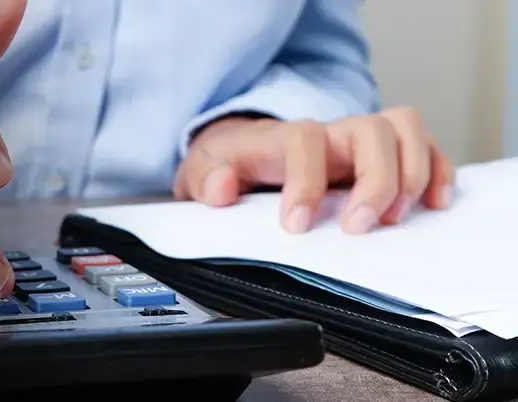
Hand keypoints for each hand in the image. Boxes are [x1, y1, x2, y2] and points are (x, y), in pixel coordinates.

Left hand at [172, 107, 453, 233]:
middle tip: (359, 226)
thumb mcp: (202, 172)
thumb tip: (221, 188)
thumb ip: (205, 180)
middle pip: (372, 130)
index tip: (294, 225)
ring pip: (404, 129)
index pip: (304, 142)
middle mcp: (328, 133)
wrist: (242, 149)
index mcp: (283, 138)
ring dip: (412, 174)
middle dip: (376, 180)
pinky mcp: (381, 155)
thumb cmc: (229, 163)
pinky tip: (432, 203)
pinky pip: (424, 146)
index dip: (305, 182)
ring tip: (395, 218)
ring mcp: (357, 141)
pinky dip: (438, 171)